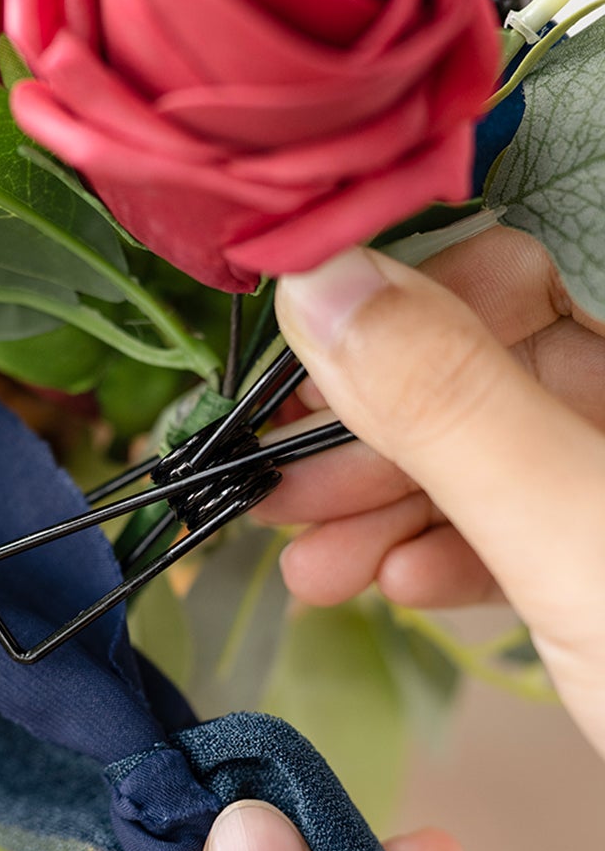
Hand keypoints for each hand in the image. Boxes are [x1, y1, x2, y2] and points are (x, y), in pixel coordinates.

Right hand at [266, 228, 604, 756]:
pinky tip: (393, 593)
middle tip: (277, 483)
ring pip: (509, 455)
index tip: (302, 363)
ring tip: (306, 564)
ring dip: (395, 507)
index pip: (537, 256)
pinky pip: (542, 529)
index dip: (407, 302)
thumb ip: (450, 403)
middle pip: (505, 363)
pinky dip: (461, 559)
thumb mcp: (583, 533)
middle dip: (379, 431)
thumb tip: (322, 284)